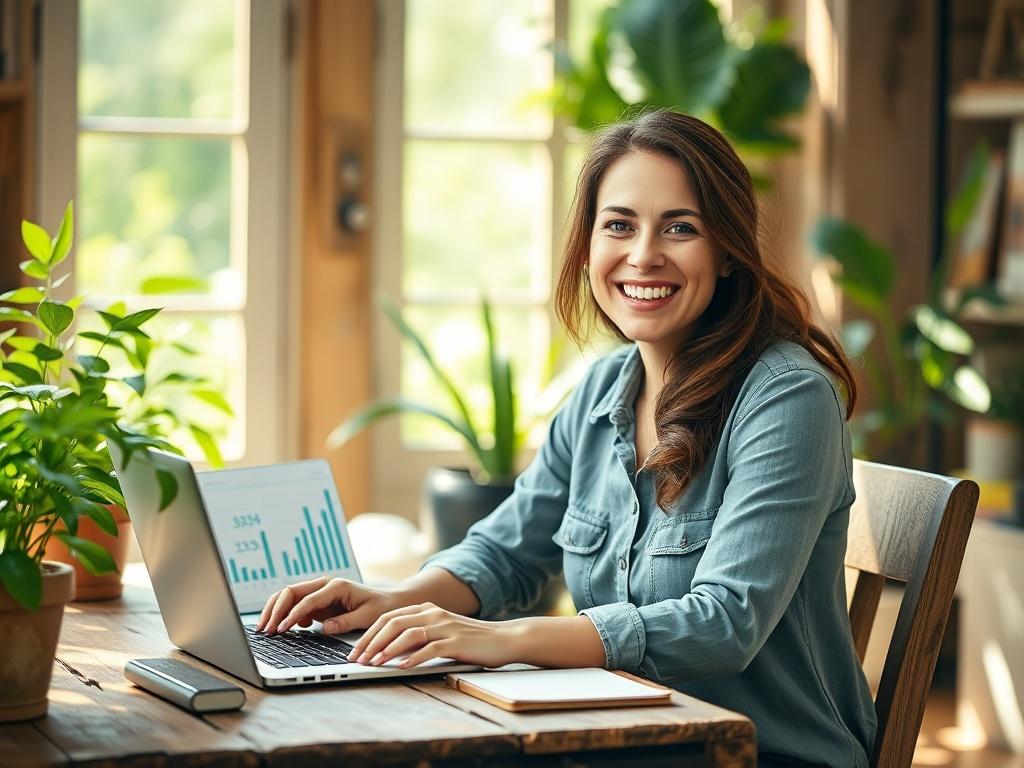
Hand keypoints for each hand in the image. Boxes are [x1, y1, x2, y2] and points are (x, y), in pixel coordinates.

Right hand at [256, 577, 403, 634]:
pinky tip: (284, 629)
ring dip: (274, 610)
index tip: (282, 629)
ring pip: (288, 595)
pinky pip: (294, 604)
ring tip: (265, 629)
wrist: (388, 600)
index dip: (292, 615)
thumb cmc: (380, 607)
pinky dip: (284, 613)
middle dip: (275, 610)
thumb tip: (324, 628)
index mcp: (336, 586)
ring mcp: (319, 591)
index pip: (307, 600)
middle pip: (290, 592)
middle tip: (266, 630)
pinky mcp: (316, 600)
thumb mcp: (367, 616)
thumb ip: (346, 622)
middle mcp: (324, 585)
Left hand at [348, 602, 523, 668]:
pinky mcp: (456, 641)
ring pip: (408, 633)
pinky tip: (402, 667)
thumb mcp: (440, 633)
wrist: (504, 639)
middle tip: (357, 659)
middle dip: (371, 642)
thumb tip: (388, 651)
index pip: (389, 617)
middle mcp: (433, 613)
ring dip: (387, 650)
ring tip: (374, 664)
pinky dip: (413, 657)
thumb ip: (418, 636)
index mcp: (426, 609)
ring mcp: (445, 626)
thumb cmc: (470, 640)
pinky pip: (430, 648)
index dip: (369, 634)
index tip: (355, 650)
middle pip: (393, 623)